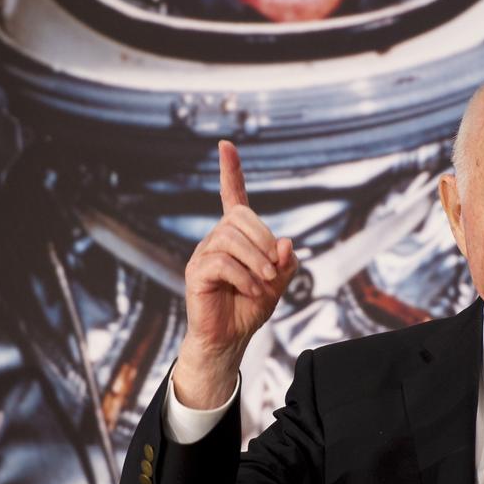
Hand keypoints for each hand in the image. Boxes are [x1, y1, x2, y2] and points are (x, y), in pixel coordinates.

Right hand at [175, 140, 297, 407]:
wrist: (230, 338)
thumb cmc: (250, 308)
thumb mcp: (278, 283)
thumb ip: (286, 262)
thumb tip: (287, 243)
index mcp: (236, 236)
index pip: (232, 196)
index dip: (230, 171)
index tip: (226, 145)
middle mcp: (217, 239)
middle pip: (240, 217)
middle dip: (263, 240)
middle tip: (274, 270)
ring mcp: (204, 254)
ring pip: (231, 238)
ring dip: (256, 261)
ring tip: (264, 284)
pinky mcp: (196, 272)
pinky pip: (221, 262)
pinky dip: (244, 277)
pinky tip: (252, 291)